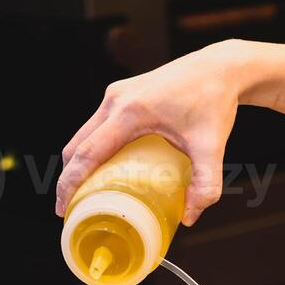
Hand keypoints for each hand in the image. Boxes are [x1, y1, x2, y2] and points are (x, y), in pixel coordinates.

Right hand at [56, 40, 254, 225]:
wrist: (221, 67)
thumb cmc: (215, 102)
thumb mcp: (212, 146)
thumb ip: (206, 184)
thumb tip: (190, 217)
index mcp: (130, 112)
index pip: (88, 153)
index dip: (70, 183)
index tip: (63, 208)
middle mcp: (116, 100)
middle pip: (77, 145)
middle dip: (68, 178)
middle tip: (70, 209)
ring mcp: (116, 95)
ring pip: (83, 135)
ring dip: (77, 164)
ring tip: (83, 194)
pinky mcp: (121, 94)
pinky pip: (96, 127)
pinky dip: (91, 150)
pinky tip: (99, 170)